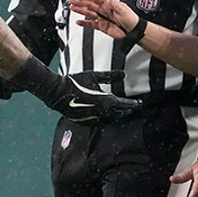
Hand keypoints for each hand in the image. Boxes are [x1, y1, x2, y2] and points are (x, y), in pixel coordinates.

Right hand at [11, 59, 140, 122]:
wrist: (57, 93)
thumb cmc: (75, 82)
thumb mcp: (94, 75)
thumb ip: (110, 76)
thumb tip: (124, 74)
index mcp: (106, 101)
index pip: (125, 105)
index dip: (134, 104)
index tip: (140, 103)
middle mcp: (102, 112)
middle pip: (119, 114)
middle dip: (127, 110)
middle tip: (133, 107)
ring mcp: (93, 119)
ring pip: (110, 119)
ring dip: (117, 115)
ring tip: (122, 112)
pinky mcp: (86, 122)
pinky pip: (100, 122)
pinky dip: (106, 119)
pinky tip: (107, 116)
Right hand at [68, 0, 137, 39]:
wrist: (133, 31)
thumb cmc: (131, 19)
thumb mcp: (122, 8)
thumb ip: (113, 4)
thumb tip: (106, 0)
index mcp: (109, 4)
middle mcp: (104, 10)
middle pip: (90, 4)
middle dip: (80, 2)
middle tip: (72, 0)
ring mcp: (102, 18)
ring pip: (88, 13)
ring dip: (80, 10)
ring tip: (72, 8)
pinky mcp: (101, 26)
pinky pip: (91, 24)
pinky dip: (84, 23)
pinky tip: (78, 21)